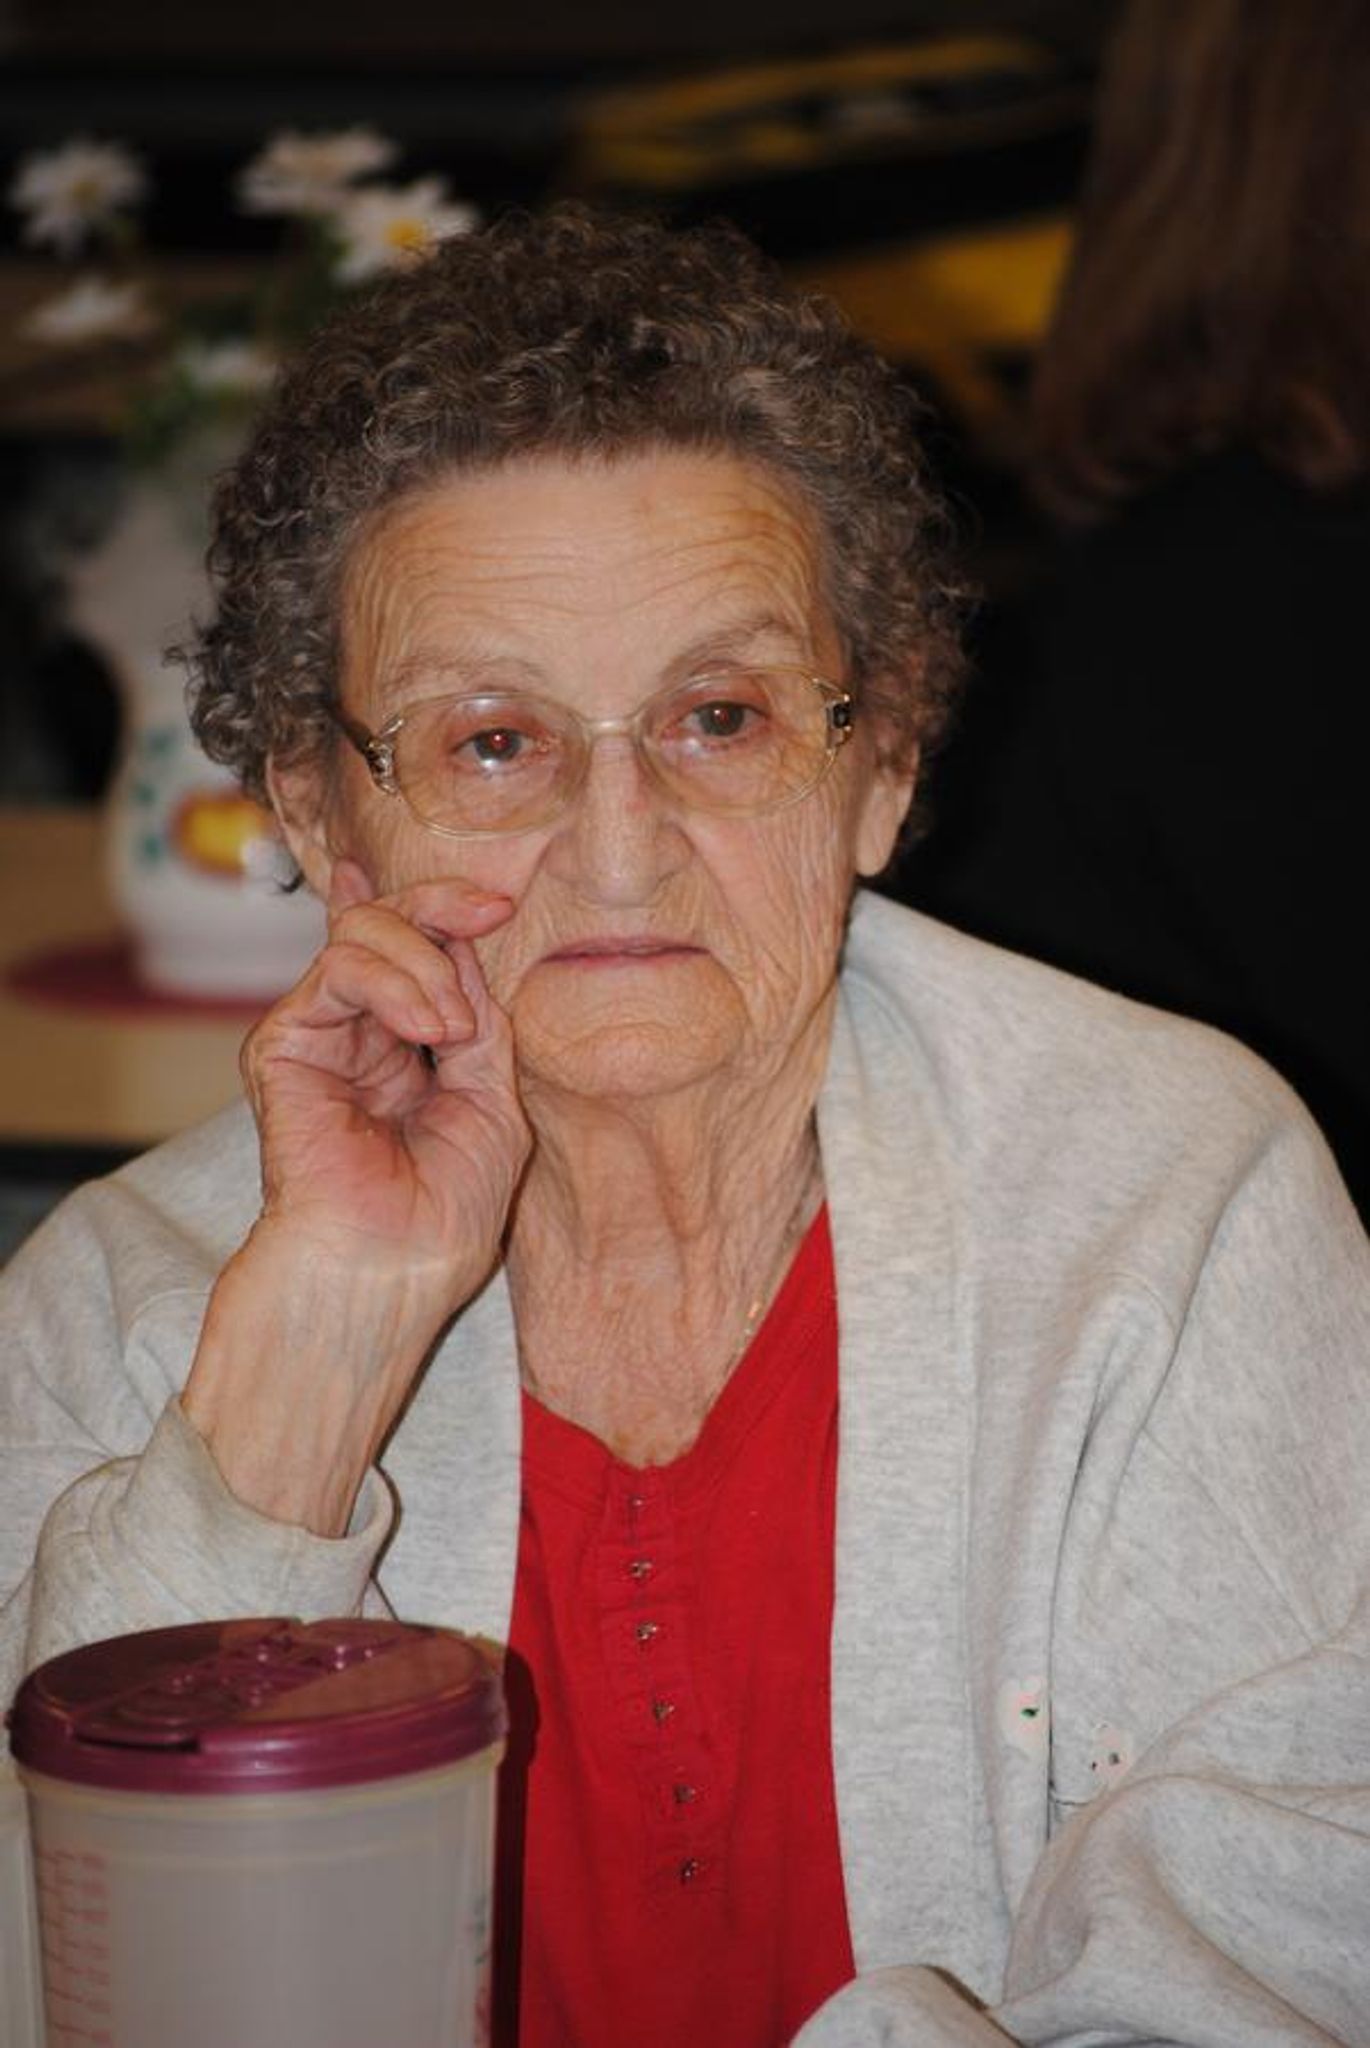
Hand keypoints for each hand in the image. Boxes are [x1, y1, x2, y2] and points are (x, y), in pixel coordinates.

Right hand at [243, 859, 528, 1304]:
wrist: (392, 1265)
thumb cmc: (444, 1209)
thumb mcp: (493, 1100)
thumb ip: (478, 1021)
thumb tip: (462, 943)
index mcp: (407, 1051)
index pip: (413, 951)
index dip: (446, 911)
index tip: (498, 905)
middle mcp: (360, 1036)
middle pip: (384, 924)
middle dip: (439, 907)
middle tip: (488, 915)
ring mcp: (321, 1037)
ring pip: (361, 934)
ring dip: (426, 965)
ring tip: (453, 1030)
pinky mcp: (284, 1044)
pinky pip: (339, 969)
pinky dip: (395, 982)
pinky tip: (427, 1031)